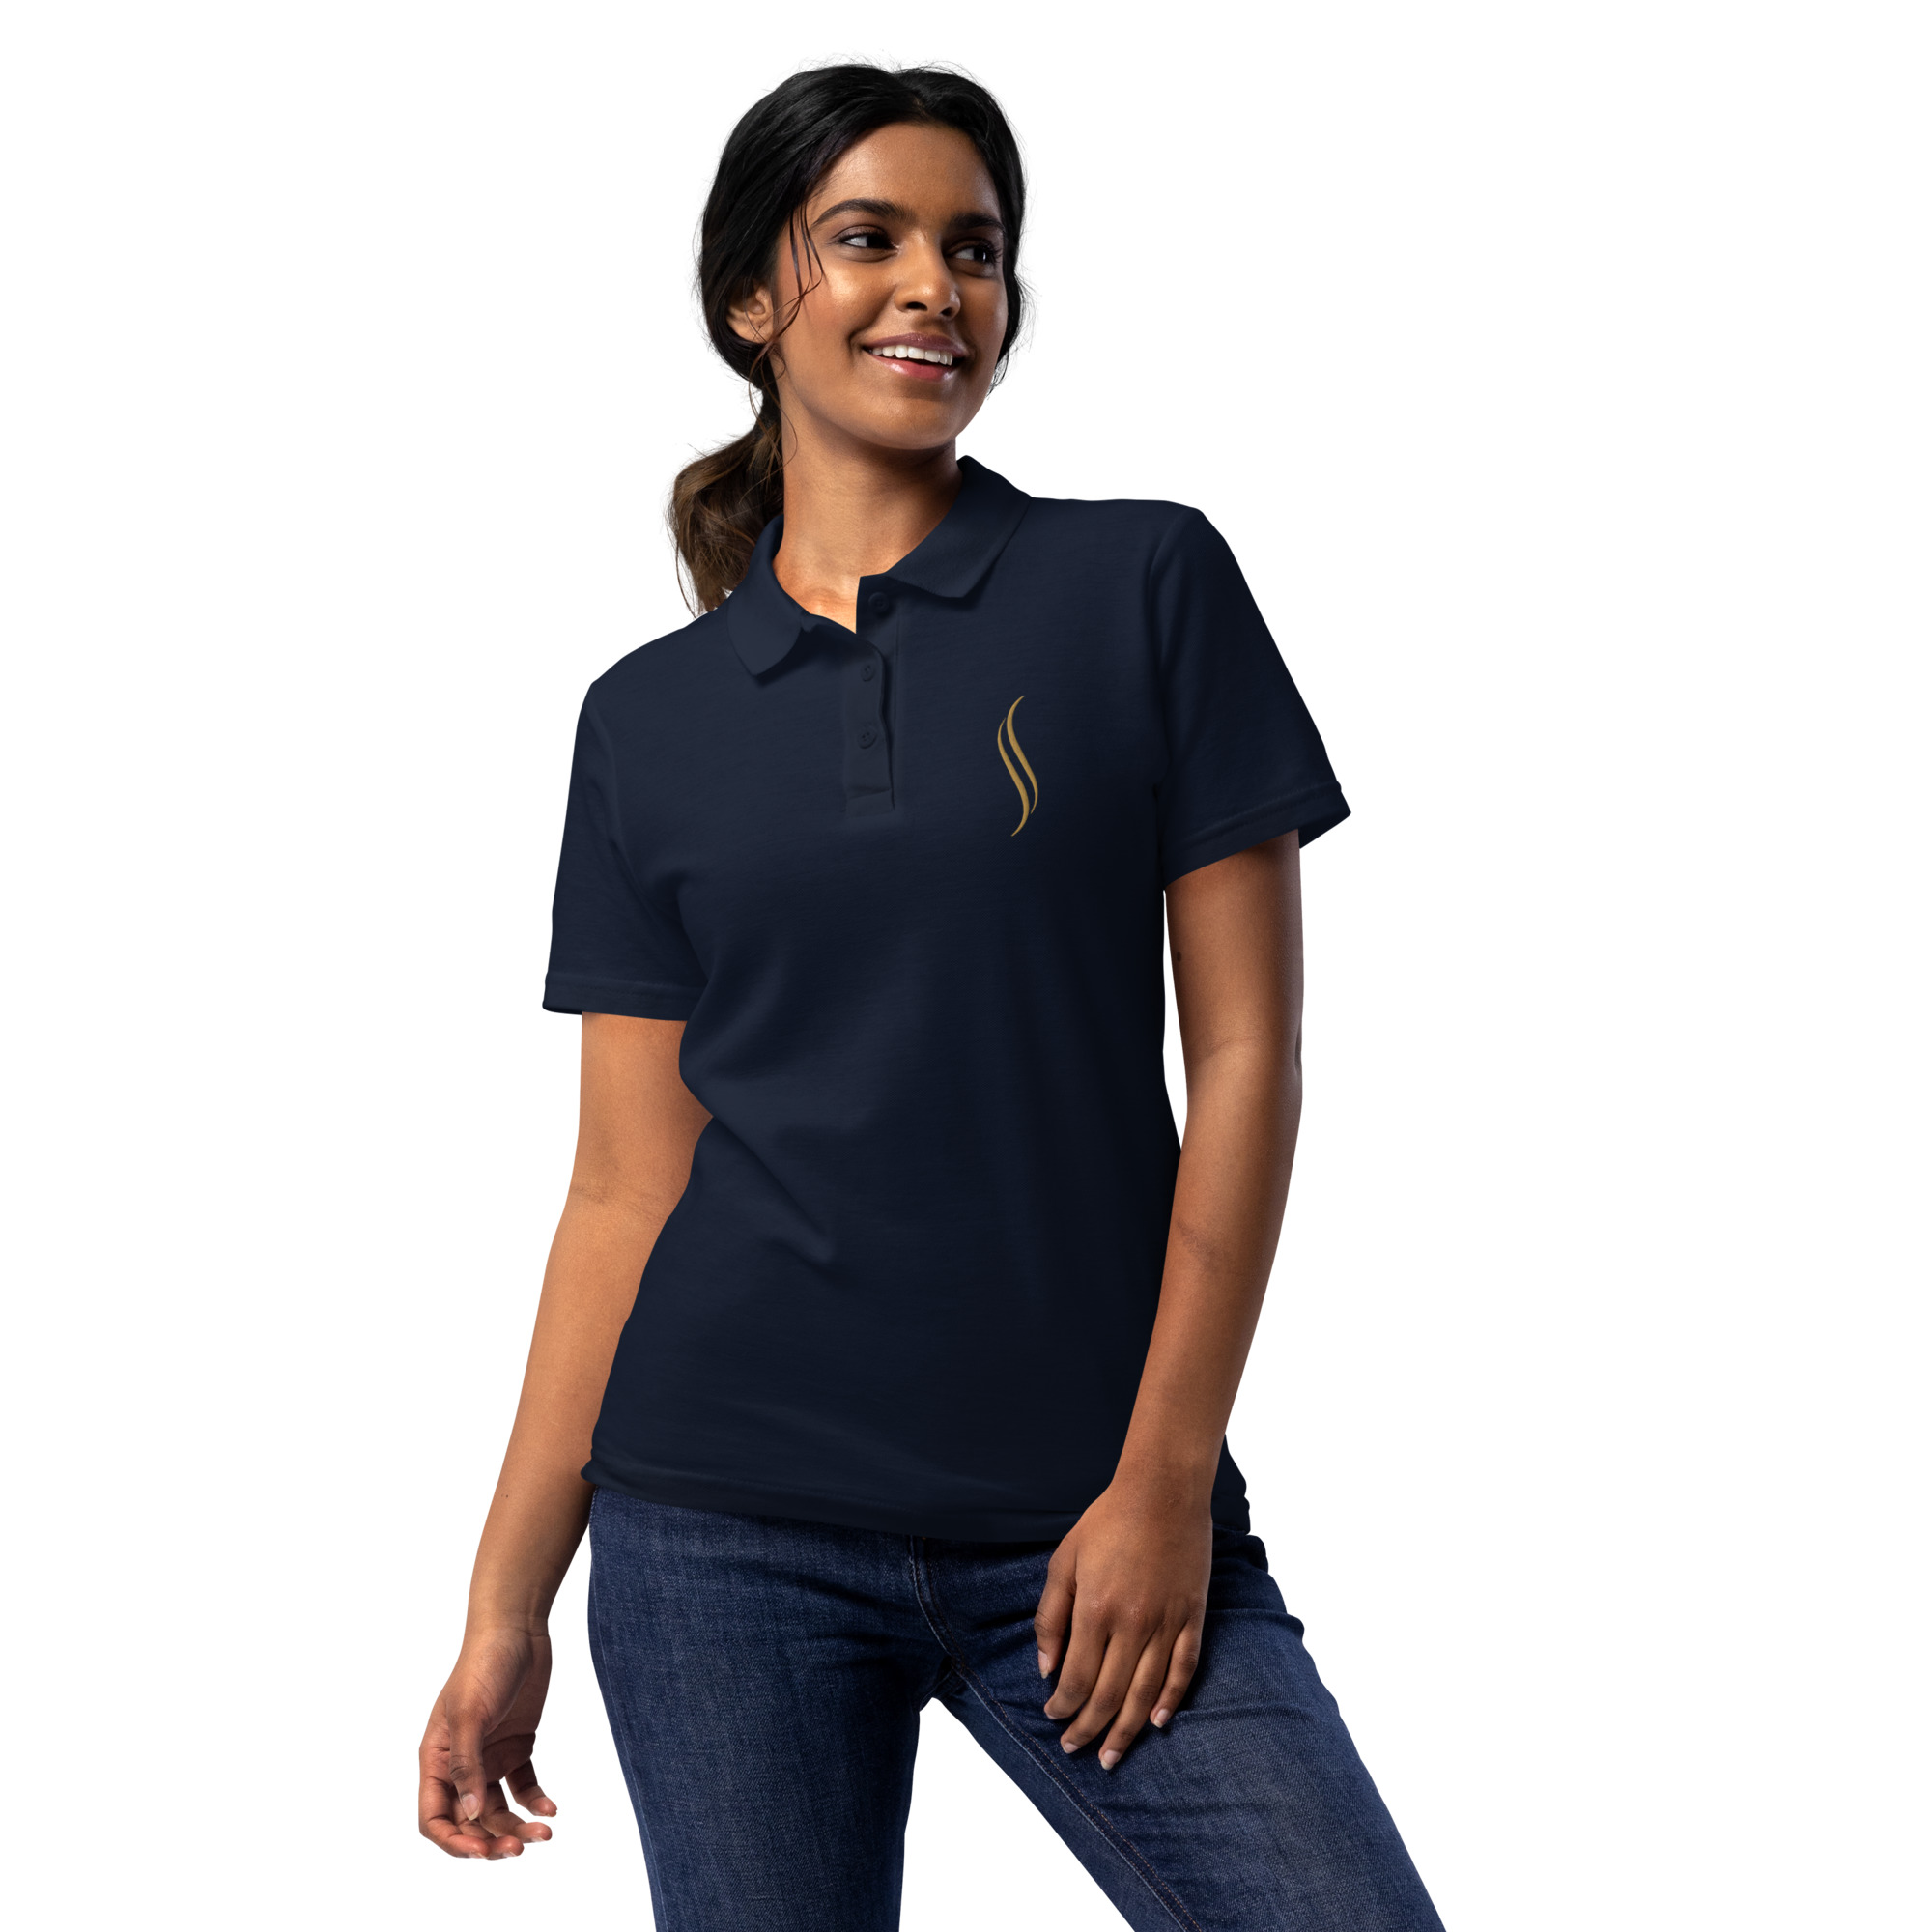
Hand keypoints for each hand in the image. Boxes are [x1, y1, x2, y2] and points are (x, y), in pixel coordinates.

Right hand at [418, 1623, 558, 1858]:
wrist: (517, 1629)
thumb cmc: (484, 1665)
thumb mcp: (470, 1713)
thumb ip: (467, 1765)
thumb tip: (470, 1814)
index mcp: (437, 1759)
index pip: (434, 1817)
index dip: (454, 1841)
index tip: (482, 1850)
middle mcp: (461, 1764)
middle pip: (469, 1820)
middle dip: (491, 1840)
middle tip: (519, 1848)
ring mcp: (490, 1756)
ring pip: (499, 1808)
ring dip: (517, 1825)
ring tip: (545, 1832)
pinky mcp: (518, 1746)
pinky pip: (524, 1785)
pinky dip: (535, 1800)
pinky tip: (551, 1807)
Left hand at [1033, 1478, 1211, 1768]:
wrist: (1163, 1491)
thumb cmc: (1107, 1521)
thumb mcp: (1064, 1561)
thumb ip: (1051, 1617)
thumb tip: (1046, 1669)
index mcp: (1095, 1609)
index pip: (1077, 1678)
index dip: (1063, 1706)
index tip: (1053, 1717)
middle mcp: (1132, 1624)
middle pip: (1109, 1695)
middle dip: (1089, 1729)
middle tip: (1075, 1748)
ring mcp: (1166, 1623)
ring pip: (1145, 1693)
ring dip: (1126, 1730)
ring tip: (1112, 1755)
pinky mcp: (1193, 1617)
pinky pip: (1183, 1670)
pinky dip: (1170, 1700)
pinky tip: (1156, 1723)